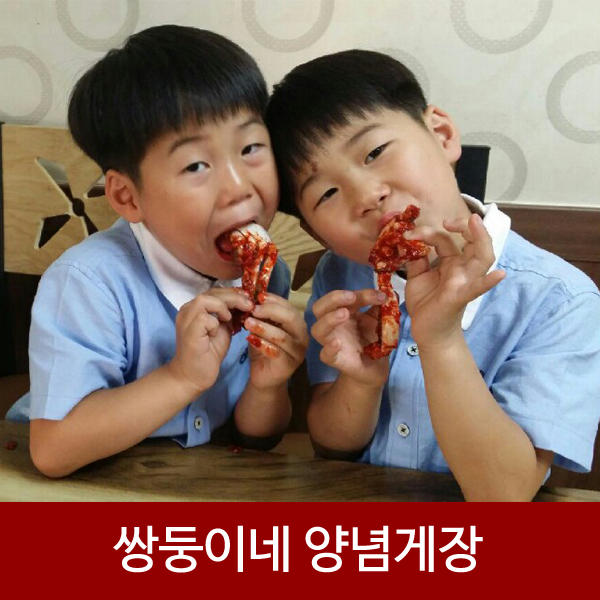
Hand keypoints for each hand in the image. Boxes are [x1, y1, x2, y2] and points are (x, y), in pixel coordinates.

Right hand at [168, 288, 253, 393]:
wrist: (193, 376)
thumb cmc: (208, 353)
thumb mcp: (223, 328)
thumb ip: (230, 314)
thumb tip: (245, 302)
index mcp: (195, 308)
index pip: (215, 291)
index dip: (233, 293)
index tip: (249, 299)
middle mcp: (187, 310)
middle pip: (212, 292)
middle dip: (234, 296)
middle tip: (250, 305)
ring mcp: (186, 319)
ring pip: (206, 299)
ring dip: (225, 306)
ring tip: (234, 318)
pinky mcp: (188, 330)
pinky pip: (205, 317)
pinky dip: (216, 322)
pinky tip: (220, 332)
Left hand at [244, 293, 308, 389]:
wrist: (264, 377)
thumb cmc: (263, 349)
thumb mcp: (263, 328)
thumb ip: (261, 314)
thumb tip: (251, 296)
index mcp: (297, 324)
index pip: (289, 307)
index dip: (274, 300)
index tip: (258, 296)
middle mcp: (302, 336)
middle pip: (291, 318)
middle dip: (271, 311)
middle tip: (254, 309)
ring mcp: (297, 352)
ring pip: (282, 336)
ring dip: (263, 327)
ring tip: (247, 322)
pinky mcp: (288, 365)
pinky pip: (276, 352)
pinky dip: (262, 344)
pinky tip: (250, 340)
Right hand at [311, 289, 388, 385]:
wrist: (376, 367)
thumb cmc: (373, 340)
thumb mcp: (380, 321)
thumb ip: (383, 308)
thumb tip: (392, 292)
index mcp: (343, 312)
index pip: (344, 297)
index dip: (361, 293)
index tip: (380, 295)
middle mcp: (333, 325)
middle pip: (320, 308)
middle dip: (334, 299)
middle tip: (352, 297)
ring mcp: (331, 342)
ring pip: (317, 330)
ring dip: (329, 319)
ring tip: (344, 313)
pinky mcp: (335, 360)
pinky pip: (324, 355)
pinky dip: (329, 348)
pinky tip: (337, 343)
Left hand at [404, 213, 504, 346]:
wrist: (427, 331)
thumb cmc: (425, 304)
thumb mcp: (417, 276)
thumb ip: (415, 259)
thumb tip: (408, 241)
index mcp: (452, 263)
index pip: (445, 239)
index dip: (427, 232)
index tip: (408, 233)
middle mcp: (462, 269)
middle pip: (474, 242)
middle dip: (465, 226)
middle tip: (448, 221)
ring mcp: (464, 282)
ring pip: (483, 258)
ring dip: (481, 239)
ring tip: (475, 223)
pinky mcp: (460, 297)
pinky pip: (478, 289)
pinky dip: (488, 282)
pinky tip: (499, 275)